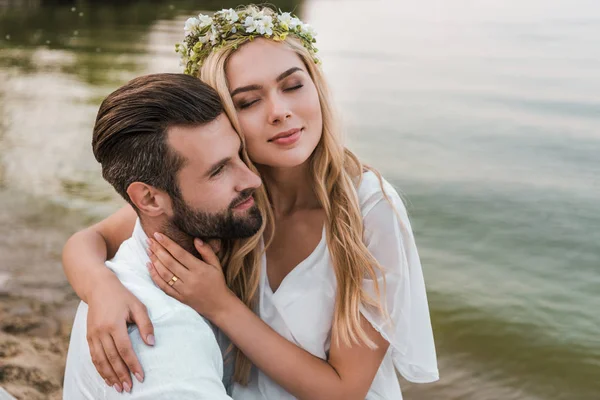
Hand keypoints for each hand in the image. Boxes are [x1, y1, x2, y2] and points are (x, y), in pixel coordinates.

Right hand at [86, 272, 154, 392]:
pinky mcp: (88, 336)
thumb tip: (151, 344)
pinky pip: (93, 357)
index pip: (125, 349)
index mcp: (114, 324)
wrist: (98, 287)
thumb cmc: (122, 296)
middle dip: (121, 375)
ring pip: (100, 360)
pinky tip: (107, 377)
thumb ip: (145, 325)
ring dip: (109, 375)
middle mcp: (101, 332)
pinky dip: (100, 369)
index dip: (133, 364)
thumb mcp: (138, 306)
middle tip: (129, 388)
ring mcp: (93, 335)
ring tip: (118, 387)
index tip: (140, 376)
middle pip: (112, 358)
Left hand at [146, 233, 232, 321]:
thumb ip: (207, 251)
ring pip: (165, 274)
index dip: (167, 243)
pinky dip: (155, 276)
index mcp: (199, 269)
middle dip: (157, 250)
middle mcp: (190, 279)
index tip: (158, 235)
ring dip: (155, 261)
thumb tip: (195, 239)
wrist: (218, 305)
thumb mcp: (216, 265)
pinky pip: (164, 286)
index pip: (180, 253)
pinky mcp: (178, 297)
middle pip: (169, 262)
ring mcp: (183, 289)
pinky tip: (149, 266)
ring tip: (149, 250)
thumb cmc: (217, 282)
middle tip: (149, 240)